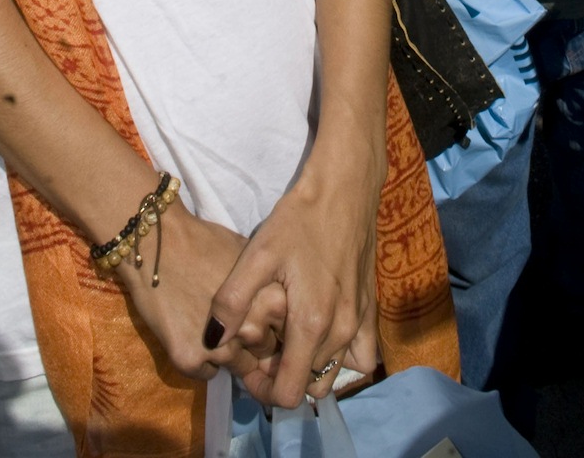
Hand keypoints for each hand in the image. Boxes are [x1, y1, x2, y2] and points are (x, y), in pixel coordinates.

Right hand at [121, 204, 283, 388]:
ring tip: (213, 327)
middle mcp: (252, 330)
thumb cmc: (206, 243)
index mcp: (273, 303)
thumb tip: (283, 310)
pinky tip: (192, 332)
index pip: (287, 335)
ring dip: (228, 354)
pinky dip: (202, 359)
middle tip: (235, 323)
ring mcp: (221, 348)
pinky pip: (207, 373)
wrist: (157, 245)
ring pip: (237, 368)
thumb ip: (270, 288)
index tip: (259, 318)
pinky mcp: (190, 360)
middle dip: (252, 343)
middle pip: (263, 353)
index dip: (273, 328)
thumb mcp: (251, 258)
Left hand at [206, 154, 380, 408]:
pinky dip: (340, 356)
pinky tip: (320, 331)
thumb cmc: (298, 219)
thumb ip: (232, 302)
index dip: (263, 390)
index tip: (248, 367)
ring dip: (308, 366)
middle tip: (264, 345)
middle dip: (282, 375)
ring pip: (332, 372)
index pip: (289, 394)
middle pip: (309, 385)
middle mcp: (341, 332)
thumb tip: (212, 342)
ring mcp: (360, 322)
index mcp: (312, 324)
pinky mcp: (370, 309)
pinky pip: (360, 355)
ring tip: (288, 337)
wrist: (344, 188)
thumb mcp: (257, 254)